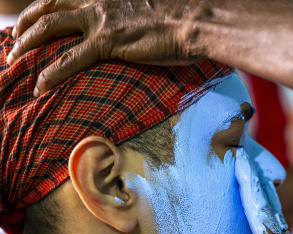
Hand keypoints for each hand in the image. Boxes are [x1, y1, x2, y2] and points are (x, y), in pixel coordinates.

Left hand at [9, 0, 202, 96]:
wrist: (194, 21)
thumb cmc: (179, 20)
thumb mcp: (148, 11)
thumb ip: (129, 15)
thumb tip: (128, 28)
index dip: (43, 10)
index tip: (32, 23)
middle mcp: (98, 0)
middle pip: (48, 7)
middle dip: (25, 25)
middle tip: (14, 41)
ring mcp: (101, 20)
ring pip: (50, 28)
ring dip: (27, 44)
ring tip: (14, 61)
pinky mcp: (108, 41)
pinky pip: (70, 58)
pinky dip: (51, 73)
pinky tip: (39, 85)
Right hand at [235, 149, 292, 233]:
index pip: (263, 217)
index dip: (249, 190)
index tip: (237, 161)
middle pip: (267, 211)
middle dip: (252, 186)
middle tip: (237, 160)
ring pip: (269, 221)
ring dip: (256, 200)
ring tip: (243, 182)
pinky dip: (261, 222)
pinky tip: (257, 225)